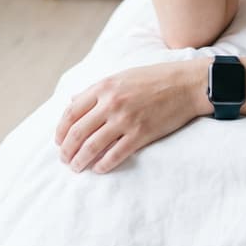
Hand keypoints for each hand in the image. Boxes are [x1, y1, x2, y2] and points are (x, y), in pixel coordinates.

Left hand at [54, 59, 207, 173]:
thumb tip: (73, 102)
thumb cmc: (155, 79)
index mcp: (104, 87)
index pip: (71, 113)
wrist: (186, 84)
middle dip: (66, 149)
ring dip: (80, 160)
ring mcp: (126, 119)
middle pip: (77, 132)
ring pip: (92, 146)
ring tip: (77, 167)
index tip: (58, 141)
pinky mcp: (141, 134)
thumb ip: (97, 90)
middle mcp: (111, 103)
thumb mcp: (122, 76)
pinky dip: (103, 165)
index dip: (61, 130)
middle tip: (64, 159)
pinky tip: (99, 169)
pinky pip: (115, 154)